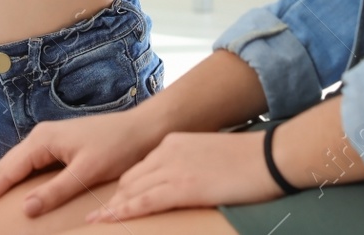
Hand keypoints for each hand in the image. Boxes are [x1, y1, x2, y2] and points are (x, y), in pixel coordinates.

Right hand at [0, 106, 164, 226]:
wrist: (142, 129)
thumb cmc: (118, 147)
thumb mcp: (87, 172)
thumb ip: (55, 190)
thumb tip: (25, 209)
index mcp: (42, 140)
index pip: (4, 172)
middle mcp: (40, 137)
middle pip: (4, 168)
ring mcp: (49, 141)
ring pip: (14, 167)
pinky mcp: (58, 148)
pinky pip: (28, 167)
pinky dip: (14, 182)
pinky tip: (12, 194)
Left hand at [83, 130, 276, 222]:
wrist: (268, 156)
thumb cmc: (248, 160)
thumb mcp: (209, 155)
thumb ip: (190, 164)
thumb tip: (185, 181)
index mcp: (174, 142)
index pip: (140, 167)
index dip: (126, 187)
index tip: (112, 199)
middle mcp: (167, 151)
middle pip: (131, 178)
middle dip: (114, 198)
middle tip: (96, 215)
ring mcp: (173, 168)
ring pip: (132, 190)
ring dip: (113, 208)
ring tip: (95, 221)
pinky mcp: (182, 186)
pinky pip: (145, 201)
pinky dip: (124, 211)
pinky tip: (110, 219)